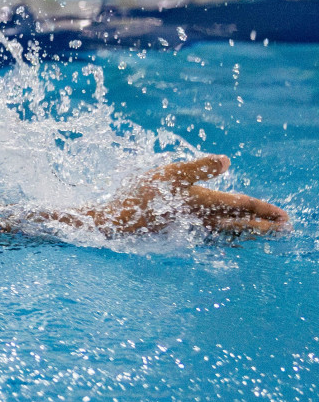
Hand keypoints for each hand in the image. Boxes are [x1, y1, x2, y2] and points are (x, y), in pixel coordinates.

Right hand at [68, 155, 288, 237]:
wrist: (116, 223)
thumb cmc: (140, 195)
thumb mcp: (167, 173)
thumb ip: (198, 167)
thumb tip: (227, 161)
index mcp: (204, 203)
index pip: (242, 205)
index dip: (264, 209)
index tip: (284, 216)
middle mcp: (203, 221)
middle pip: (242, 225)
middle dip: (265, 227)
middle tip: (285, 230)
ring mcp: (193, 232)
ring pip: (230, 235)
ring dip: (251, 235)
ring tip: (264, 235)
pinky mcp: (182, 236)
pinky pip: (216, 240)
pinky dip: (230, 240)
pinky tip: (230, 240)